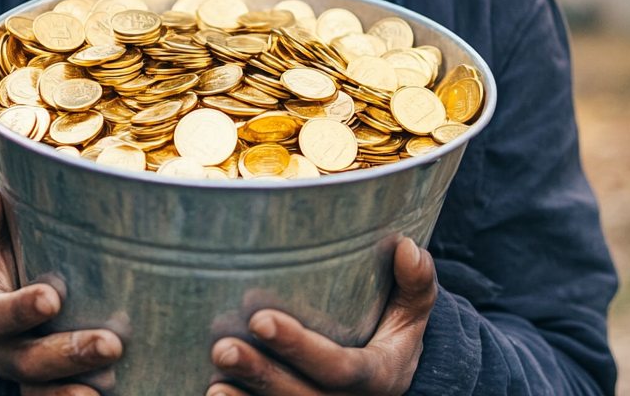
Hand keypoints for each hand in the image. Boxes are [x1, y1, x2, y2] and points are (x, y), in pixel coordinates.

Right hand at [0, 186, 122, 394]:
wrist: (17, 316)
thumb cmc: (15, 269)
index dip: (21, 309)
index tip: (52, 298)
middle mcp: (5, 351)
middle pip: (28, 362)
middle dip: (68, 354)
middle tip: (111, 344)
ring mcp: (29, 378)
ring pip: (43, 393)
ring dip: (73, 391)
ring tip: (110, 381)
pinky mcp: (52, 391)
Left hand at [207, 238, 436, 395]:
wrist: (386, 384)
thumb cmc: (392, 334)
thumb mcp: (413, 313)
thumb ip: (416, 284)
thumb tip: (406, 248)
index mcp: (378, 378)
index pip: (339, 370)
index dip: (299, 348)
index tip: (260, 318)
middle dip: (261, 375)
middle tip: (222, 347)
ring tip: (213, 380)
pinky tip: (214, 395)